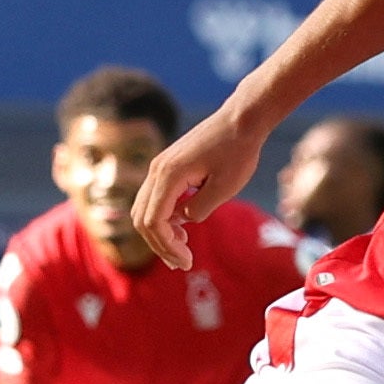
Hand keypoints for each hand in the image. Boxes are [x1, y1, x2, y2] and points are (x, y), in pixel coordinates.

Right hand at [132, 107, 267, 269]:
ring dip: (160, 233)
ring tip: (182, 250)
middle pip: (142, 219)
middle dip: (160, 245)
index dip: (166, 247)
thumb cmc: (237, 152)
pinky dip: (163, 217)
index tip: (187, 261)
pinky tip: (182, 228)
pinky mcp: (168, 167)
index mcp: (168, 175)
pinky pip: (155, 198)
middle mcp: (157, 170)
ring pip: (145, 209)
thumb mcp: (224, 188)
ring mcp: (160, 167)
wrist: (242, 120)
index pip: (153, 222)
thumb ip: (198, 210)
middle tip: (183, 263)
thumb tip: (182, 221)